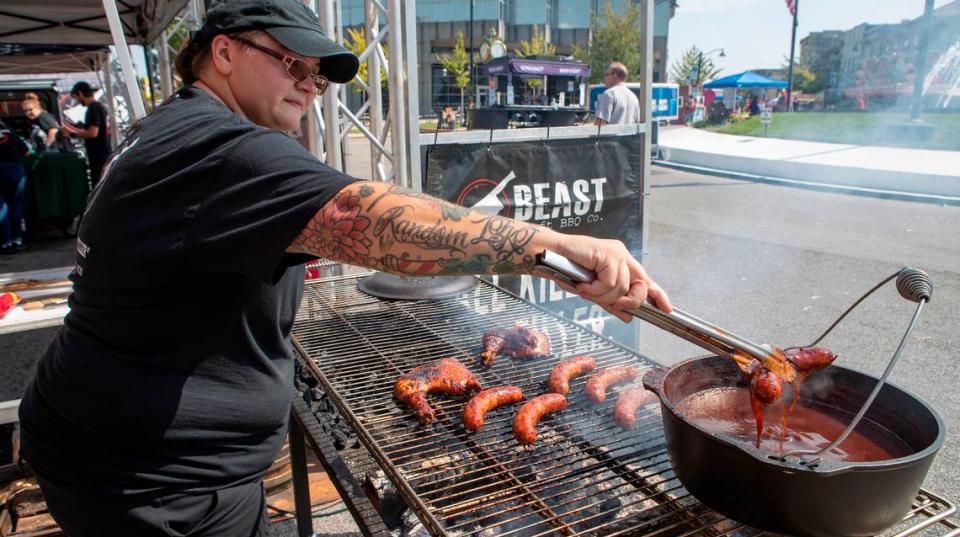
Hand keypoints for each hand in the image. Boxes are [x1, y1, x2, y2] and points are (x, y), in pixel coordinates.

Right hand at [551, 236, 671, 322]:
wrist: (550, 255)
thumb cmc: (567, 270)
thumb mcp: (593, 291)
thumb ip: (611, 302)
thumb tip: (627, 316)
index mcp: (621, 263)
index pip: (645, 280)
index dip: (657, 294)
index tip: (666, 309)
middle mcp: (623, 256)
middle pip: (640, 286)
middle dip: (627, 301)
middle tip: (609, 303)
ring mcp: (617, 253)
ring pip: (622, 288)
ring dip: (601, 295)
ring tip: (585, 289)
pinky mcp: (609, 254)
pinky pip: (610, 282)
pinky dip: (595, 289)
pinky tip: (583, 284)